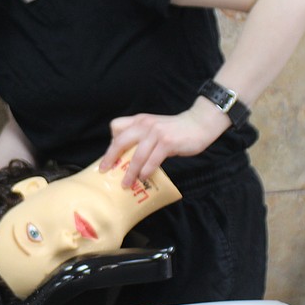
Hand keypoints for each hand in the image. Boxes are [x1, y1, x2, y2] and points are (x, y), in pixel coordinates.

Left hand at [100, 101, 228, 187]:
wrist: (199, 123)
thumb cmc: (175, 130)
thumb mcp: (154, 126)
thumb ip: (141, 136)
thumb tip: (127, 157)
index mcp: (139, 120)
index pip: (116, 126)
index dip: (111, 141)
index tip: (110, 157)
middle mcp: (145, 124)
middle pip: (120, 141)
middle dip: (110, 158)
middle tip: (105, 171)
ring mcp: (156, 133)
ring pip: (136, 155)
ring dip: (129, 172)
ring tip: (126, 184)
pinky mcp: (167, 142)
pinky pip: (152, 160)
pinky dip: (146, 171)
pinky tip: (144, 177)